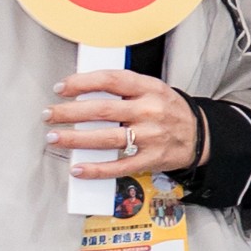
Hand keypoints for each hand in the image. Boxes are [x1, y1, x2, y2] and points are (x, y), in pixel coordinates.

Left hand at [46, 65, 201, 182]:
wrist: (201, 135)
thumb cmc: (168, 111)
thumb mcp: (152, 90)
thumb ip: (122, 89)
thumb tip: (81, 93)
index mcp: (149, 88)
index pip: (111, 80)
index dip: (82, 82)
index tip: (61, 88)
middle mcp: (150, 111)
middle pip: (103, 110)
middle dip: (69, 113)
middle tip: (49, 114)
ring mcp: (151, 137)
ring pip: (107, 138)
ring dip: (75, 139)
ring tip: (55, 138)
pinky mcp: (151, 159)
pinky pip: (119, 166)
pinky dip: (96, 169)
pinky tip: (78, 168)